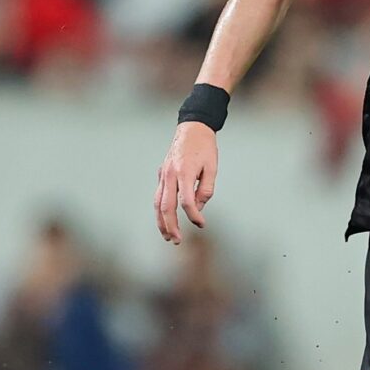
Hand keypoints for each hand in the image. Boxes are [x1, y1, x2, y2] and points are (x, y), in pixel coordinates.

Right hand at [154, 122, 218, 244]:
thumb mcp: (212, 167)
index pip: (186, 201)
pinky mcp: (162, 174)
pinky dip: (160, 210)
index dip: (194, 215)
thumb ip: (206, 189)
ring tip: (168, 237)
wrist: (192, 128)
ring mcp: (163, 174)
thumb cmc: (205, 148)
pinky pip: (158, 196)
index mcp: (185, 172)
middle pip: (166, 206)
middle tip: (178, 241)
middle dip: (171, 226)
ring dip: (161, 222)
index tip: (202, 224)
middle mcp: (170, 174)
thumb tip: (198, 207)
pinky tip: (165, 221)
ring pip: (158, 203)